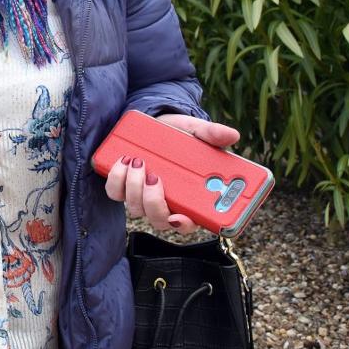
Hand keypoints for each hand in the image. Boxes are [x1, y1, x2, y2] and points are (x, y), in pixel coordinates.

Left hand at [103, 114, 240, 233]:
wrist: (152, 124)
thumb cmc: (179, 134)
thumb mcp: (196, 131)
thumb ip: (212, 134)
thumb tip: (232, 135)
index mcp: (190, 198)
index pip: (190, 222)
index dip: (184, 224)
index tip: (179, 217)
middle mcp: (167, 202)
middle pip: (159, 219)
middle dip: (154, 202)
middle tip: (154, 178)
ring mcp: (143, 196)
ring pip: (136, 208)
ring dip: (134, 187)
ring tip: (137, 162)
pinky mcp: (124, 186)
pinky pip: (116, 193)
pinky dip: (116, 179)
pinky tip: (122, 161)